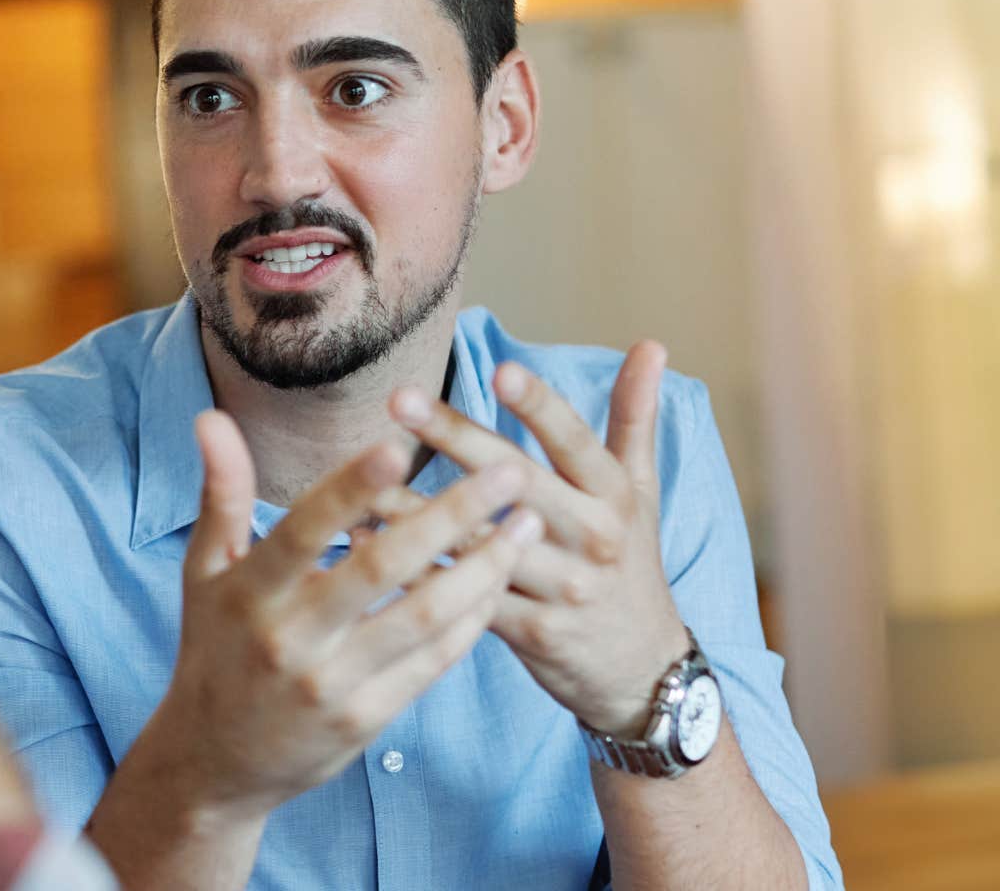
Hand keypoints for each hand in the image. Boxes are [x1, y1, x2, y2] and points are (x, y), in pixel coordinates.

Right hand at [126, 411, 539, 822]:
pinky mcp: (366, 718)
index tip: (400, 446)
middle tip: (509, 469)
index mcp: (249, 592)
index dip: (350, 489)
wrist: (215, 762)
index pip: (304, 530)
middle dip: (453, 515)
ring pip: (424, 616)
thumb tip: (212, 417)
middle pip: (383, 568)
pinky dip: (470, 618)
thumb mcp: (204, 571)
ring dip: (484, 566)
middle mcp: (291, 638)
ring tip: (526, 523)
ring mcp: (333, 683)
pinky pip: (433, 661)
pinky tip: (499, 579)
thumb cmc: (214, 647)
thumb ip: (221, 493)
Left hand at [387, 342, 689, 736]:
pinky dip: (414, 571)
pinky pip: (462, 597)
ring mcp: (560, 589)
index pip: (574, 443)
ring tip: (361, 475)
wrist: (642, 670)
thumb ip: (635, 419)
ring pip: (478, 541)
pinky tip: (364, 542)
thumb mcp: (640, 492)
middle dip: (454, 438)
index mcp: (612, 497)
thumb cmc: (631, 563)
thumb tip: (651, 344)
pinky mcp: (529, 632)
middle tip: (399, 399)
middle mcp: (590, 539)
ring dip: (414, 508)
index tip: (499, 367)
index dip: (539, 406)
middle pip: (516, 481)